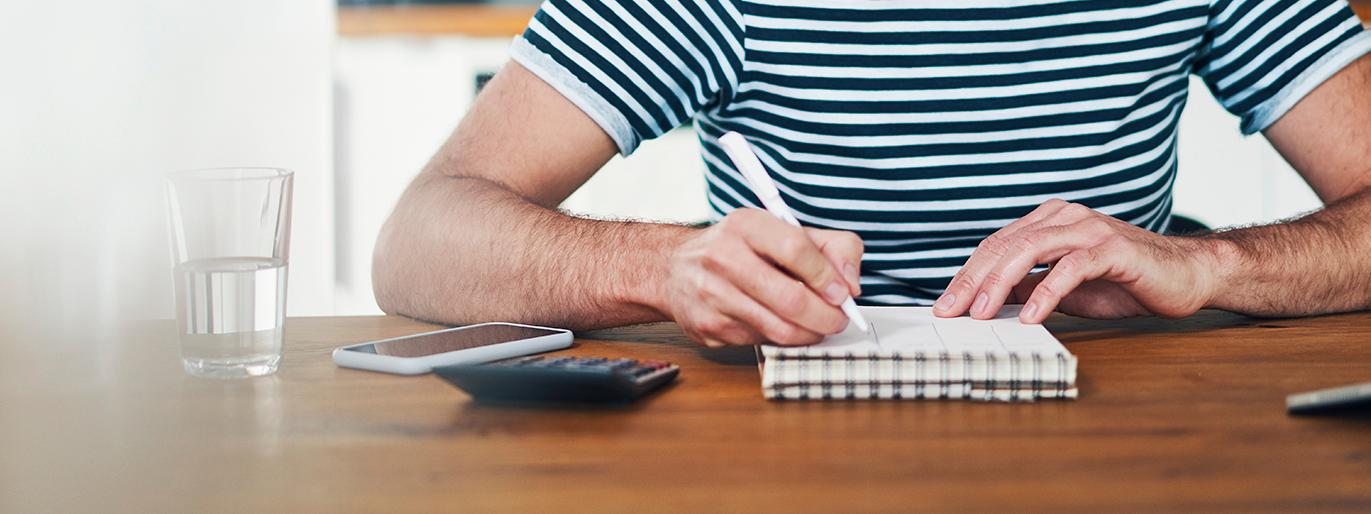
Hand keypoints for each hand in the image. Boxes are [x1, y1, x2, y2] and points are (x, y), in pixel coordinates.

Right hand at [660, 208, 862, 347]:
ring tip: (817, 326)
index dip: (827, 276)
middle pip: (790, 299)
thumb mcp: (781, 231)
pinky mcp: (707, 327)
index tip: (843, 293)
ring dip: (808, 333)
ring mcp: (711, 295)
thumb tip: (851, 283)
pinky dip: (780, 339)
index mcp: (745, 225)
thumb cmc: (738, 249)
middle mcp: (722, 257)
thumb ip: (829, 247)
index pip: (796, 249)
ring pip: (778, 329)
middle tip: (838, 319)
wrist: (675, 270)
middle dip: (825, 316)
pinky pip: (759, 342)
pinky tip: (781, 326)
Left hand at [932, 199, 1225, 323]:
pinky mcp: (1113, 248)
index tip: (944, 306)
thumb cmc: (1125, 283)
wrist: (1186, 276)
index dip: (966, 275)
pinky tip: (1031, 314)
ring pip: (1031, 249)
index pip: (996, 246)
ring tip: (981, 313)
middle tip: (950, 311)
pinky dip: (1047, 291)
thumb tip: (984, 304)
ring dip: (1000, 283)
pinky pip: (1071, 267)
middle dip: (973, 280)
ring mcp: (1089, 229)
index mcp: (1048, 222)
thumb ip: (1026, 289)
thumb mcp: (1063, 290)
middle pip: (1005, 245)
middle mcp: (1064, 218)